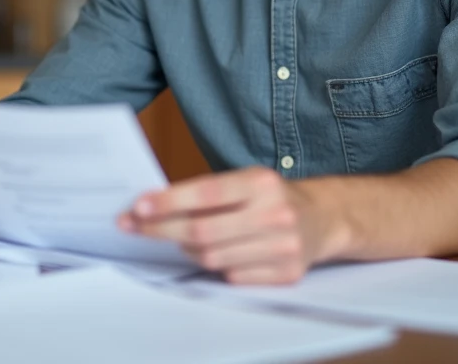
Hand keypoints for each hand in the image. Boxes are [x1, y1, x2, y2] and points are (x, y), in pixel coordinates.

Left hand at [117, 167, 347, 284]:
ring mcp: (283, 247)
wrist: (323, 219)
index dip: (169, 202)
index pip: (206, 193)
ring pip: (213, 258)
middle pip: (203, 231)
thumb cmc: (271, 198)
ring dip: (189, 250)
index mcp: (262, 183)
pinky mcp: (286, 274)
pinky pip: (233, 276)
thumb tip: (153, 207)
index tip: (138, 207)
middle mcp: (275, 214)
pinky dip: (218, 266)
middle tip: (134, 227)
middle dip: (162, 230)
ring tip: (183, 239)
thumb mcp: (245, 180)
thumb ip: (206, 192)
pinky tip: (220, 253)